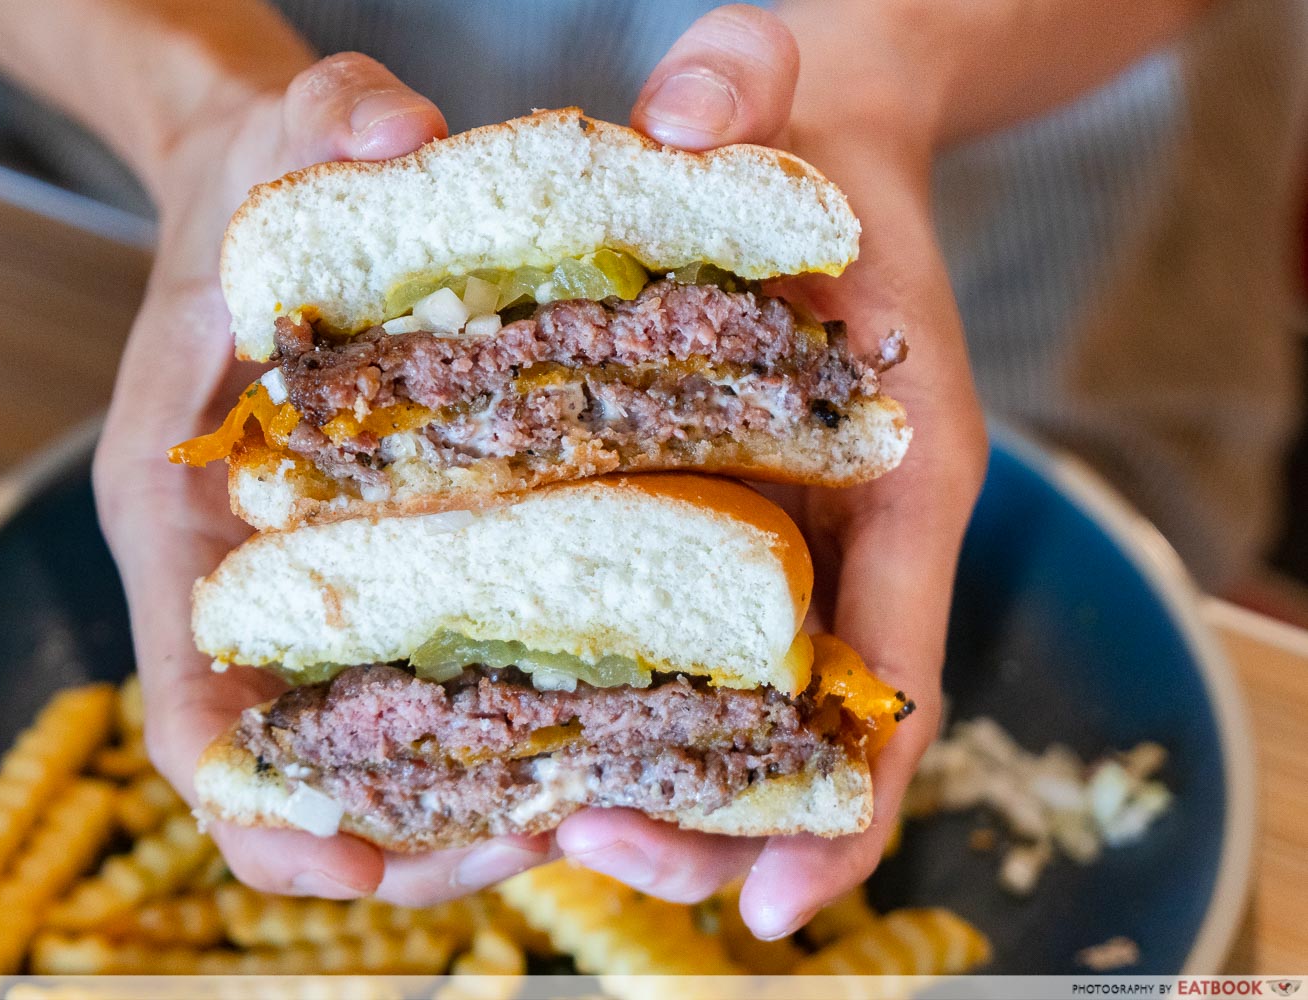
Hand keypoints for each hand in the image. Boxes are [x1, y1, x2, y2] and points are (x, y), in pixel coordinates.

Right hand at [93, 54, 556, 904]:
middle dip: (417, 835)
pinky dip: (506, 729)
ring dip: (481, 803)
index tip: (360, 863)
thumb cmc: (253, 191)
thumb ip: (316, 122)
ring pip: (385, 761)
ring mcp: (320, 595)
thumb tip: (390, 122)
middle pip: (310, 781)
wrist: (262, 198)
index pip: (196, 722)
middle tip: (546, 837)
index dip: (268, 814)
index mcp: (185, 533)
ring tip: (596, 802)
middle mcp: (249, 592)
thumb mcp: (274, 140)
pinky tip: (603, 717)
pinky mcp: (387, 577)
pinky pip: (442, 690)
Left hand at [556, 4, 987, 937]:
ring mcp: (785, 536)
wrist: (804, 139)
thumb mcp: (784, 92)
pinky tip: (540, 745)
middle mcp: (850, 524)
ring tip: (554, 824)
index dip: (847, 794)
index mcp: (901, 455)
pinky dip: (626, 712)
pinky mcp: (716, 526)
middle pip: (812, 723)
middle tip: (598, 842)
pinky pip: (680, 648)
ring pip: (740, 709)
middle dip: (719, 811)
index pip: (898, 652)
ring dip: (662, 785)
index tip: (774, 903)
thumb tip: (692, 99)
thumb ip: (750, 79)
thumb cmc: (803, 134)